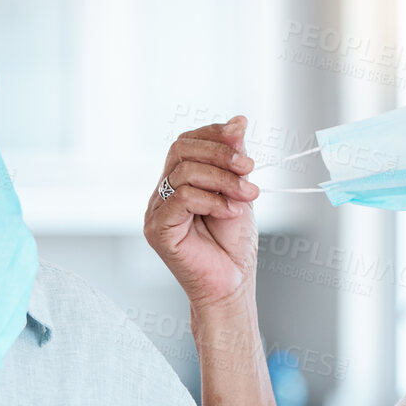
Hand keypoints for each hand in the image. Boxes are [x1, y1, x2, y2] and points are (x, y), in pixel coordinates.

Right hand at [145, 117, 260, 308]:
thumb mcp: (239, 191)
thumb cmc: (233, 245)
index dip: (212, 133)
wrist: (232, 284)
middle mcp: (162, 192)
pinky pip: (182, 198)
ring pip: (184, 172)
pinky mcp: (157, 229)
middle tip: (249, 168)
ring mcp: (156, 210)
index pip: (186, 142)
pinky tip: (230, 212)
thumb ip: (234, 159)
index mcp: (179, 181)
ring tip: (247, 196)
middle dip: (220, 153)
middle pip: (181, 149)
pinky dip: (212, 200)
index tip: (240, 133)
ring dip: (223, 179)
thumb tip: (238, 121)